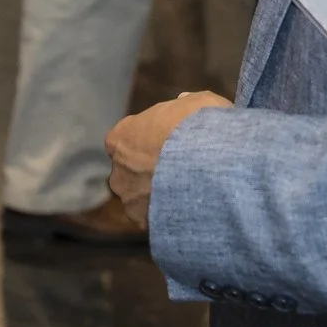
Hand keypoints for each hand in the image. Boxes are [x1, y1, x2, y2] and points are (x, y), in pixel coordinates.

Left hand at [105, 90, 231, 228]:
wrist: (208, 166)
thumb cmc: (198, 127)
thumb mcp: (197, 103)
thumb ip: (184, 104)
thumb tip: (182, 103)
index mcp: (120, 138)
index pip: (127, 140)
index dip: (149, 142)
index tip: (170, 145)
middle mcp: (118, 170)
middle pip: (132, 172)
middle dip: (152, 172)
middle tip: (183, 172)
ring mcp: (130, 200)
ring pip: (143, 199)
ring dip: (161, 197)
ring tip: (191, 195)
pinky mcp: (146, 224)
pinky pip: (157, 221)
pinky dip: (171, 218)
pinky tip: (192, 213)